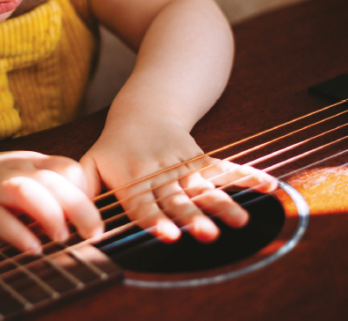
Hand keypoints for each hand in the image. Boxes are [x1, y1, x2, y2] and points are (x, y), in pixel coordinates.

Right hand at [0, 151, 103, 252]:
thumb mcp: (22, 174)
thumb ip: (49, 188)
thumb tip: (83, 215)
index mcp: (32, 162)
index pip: (69, 168)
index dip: (86, 190)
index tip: (91, 214)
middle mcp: (16, 171)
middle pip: (55, 180)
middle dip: (80, 207)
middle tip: (94, 233)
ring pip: (28, 192)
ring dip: (51, 215)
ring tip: (62, 238)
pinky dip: (19, 234)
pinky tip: (33, 249)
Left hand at [80, 115, 276, 242]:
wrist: (142, 111)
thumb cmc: (114, 148)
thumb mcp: (90, 164)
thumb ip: (82, 193)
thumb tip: (78, 225)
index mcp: (133, 180)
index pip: (143, 205)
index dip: (155, 220)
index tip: (168, 234)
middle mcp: (161, 175)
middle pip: (178, 199)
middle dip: (192, 217)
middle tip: (206, 234)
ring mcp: (183, 167)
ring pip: (204, 188)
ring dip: (222, 204)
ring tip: (241, 221)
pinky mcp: (201, 161)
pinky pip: (225, 169)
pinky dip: (246, 177)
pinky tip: (269, 185)